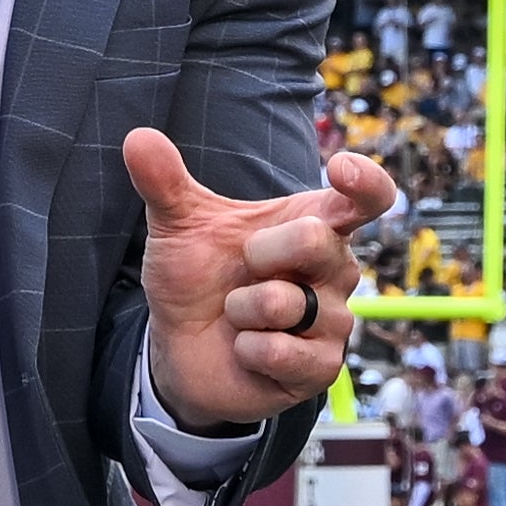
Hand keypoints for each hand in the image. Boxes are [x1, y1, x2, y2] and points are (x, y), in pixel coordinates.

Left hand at [131, 133, 392, 428]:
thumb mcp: (178, 226)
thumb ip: (164, 182)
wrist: (182, 348)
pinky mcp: (321, 368)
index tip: (341, 168)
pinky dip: (245, 349)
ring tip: (238, 315)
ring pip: (284, 302)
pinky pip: (279, 351)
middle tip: (242, 269)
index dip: (366, 182)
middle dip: (256, 254)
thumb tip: (138, 137)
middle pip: (314, 240)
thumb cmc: (197, 279)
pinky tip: (245, 350)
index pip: (367, 198)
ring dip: (240, 310)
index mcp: (317, 223)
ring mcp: (334, 321)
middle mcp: (337, 270)